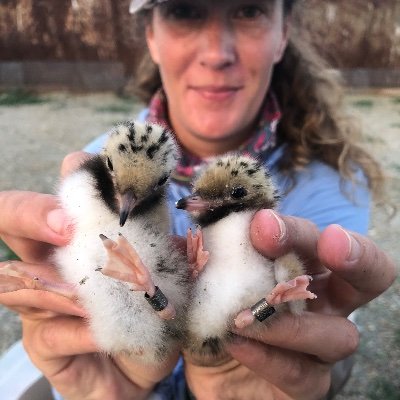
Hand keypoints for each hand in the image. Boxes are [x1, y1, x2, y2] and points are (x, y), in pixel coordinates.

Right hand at [0, 152, 177, 399]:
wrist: (140, 369)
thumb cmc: (150, 314)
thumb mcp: (164, 275)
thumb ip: (167, 252)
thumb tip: (181, 235)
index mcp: (81, 237)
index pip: (66, 195)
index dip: (72, 177)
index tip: (87, 168)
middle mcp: (50, 263)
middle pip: (13, 223)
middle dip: (29, 213)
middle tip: (63, 223)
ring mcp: (41, 303)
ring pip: (18, 281)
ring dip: (55, 284)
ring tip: (85, 293)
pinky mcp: (43, 343)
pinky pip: (51, 333)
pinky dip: (80, 331)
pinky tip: (102, 335)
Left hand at [220, 209, 395, 399]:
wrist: (210, 367)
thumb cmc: (214, 312)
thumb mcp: (205, 282)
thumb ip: (201, 258)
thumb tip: (180, 236)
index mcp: (300, 268)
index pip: (315, 240)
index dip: (297, 229)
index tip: (262, 224)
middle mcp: (322, 304)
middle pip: (365, 276)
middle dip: (353, 255)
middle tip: (328, 244)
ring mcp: (319, 347)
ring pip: (339, 334)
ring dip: (292, 322)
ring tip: (244, 318)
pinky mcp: (307, 384)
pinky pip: (301, 375)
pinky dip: (269, 357)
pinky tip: (236, 343)